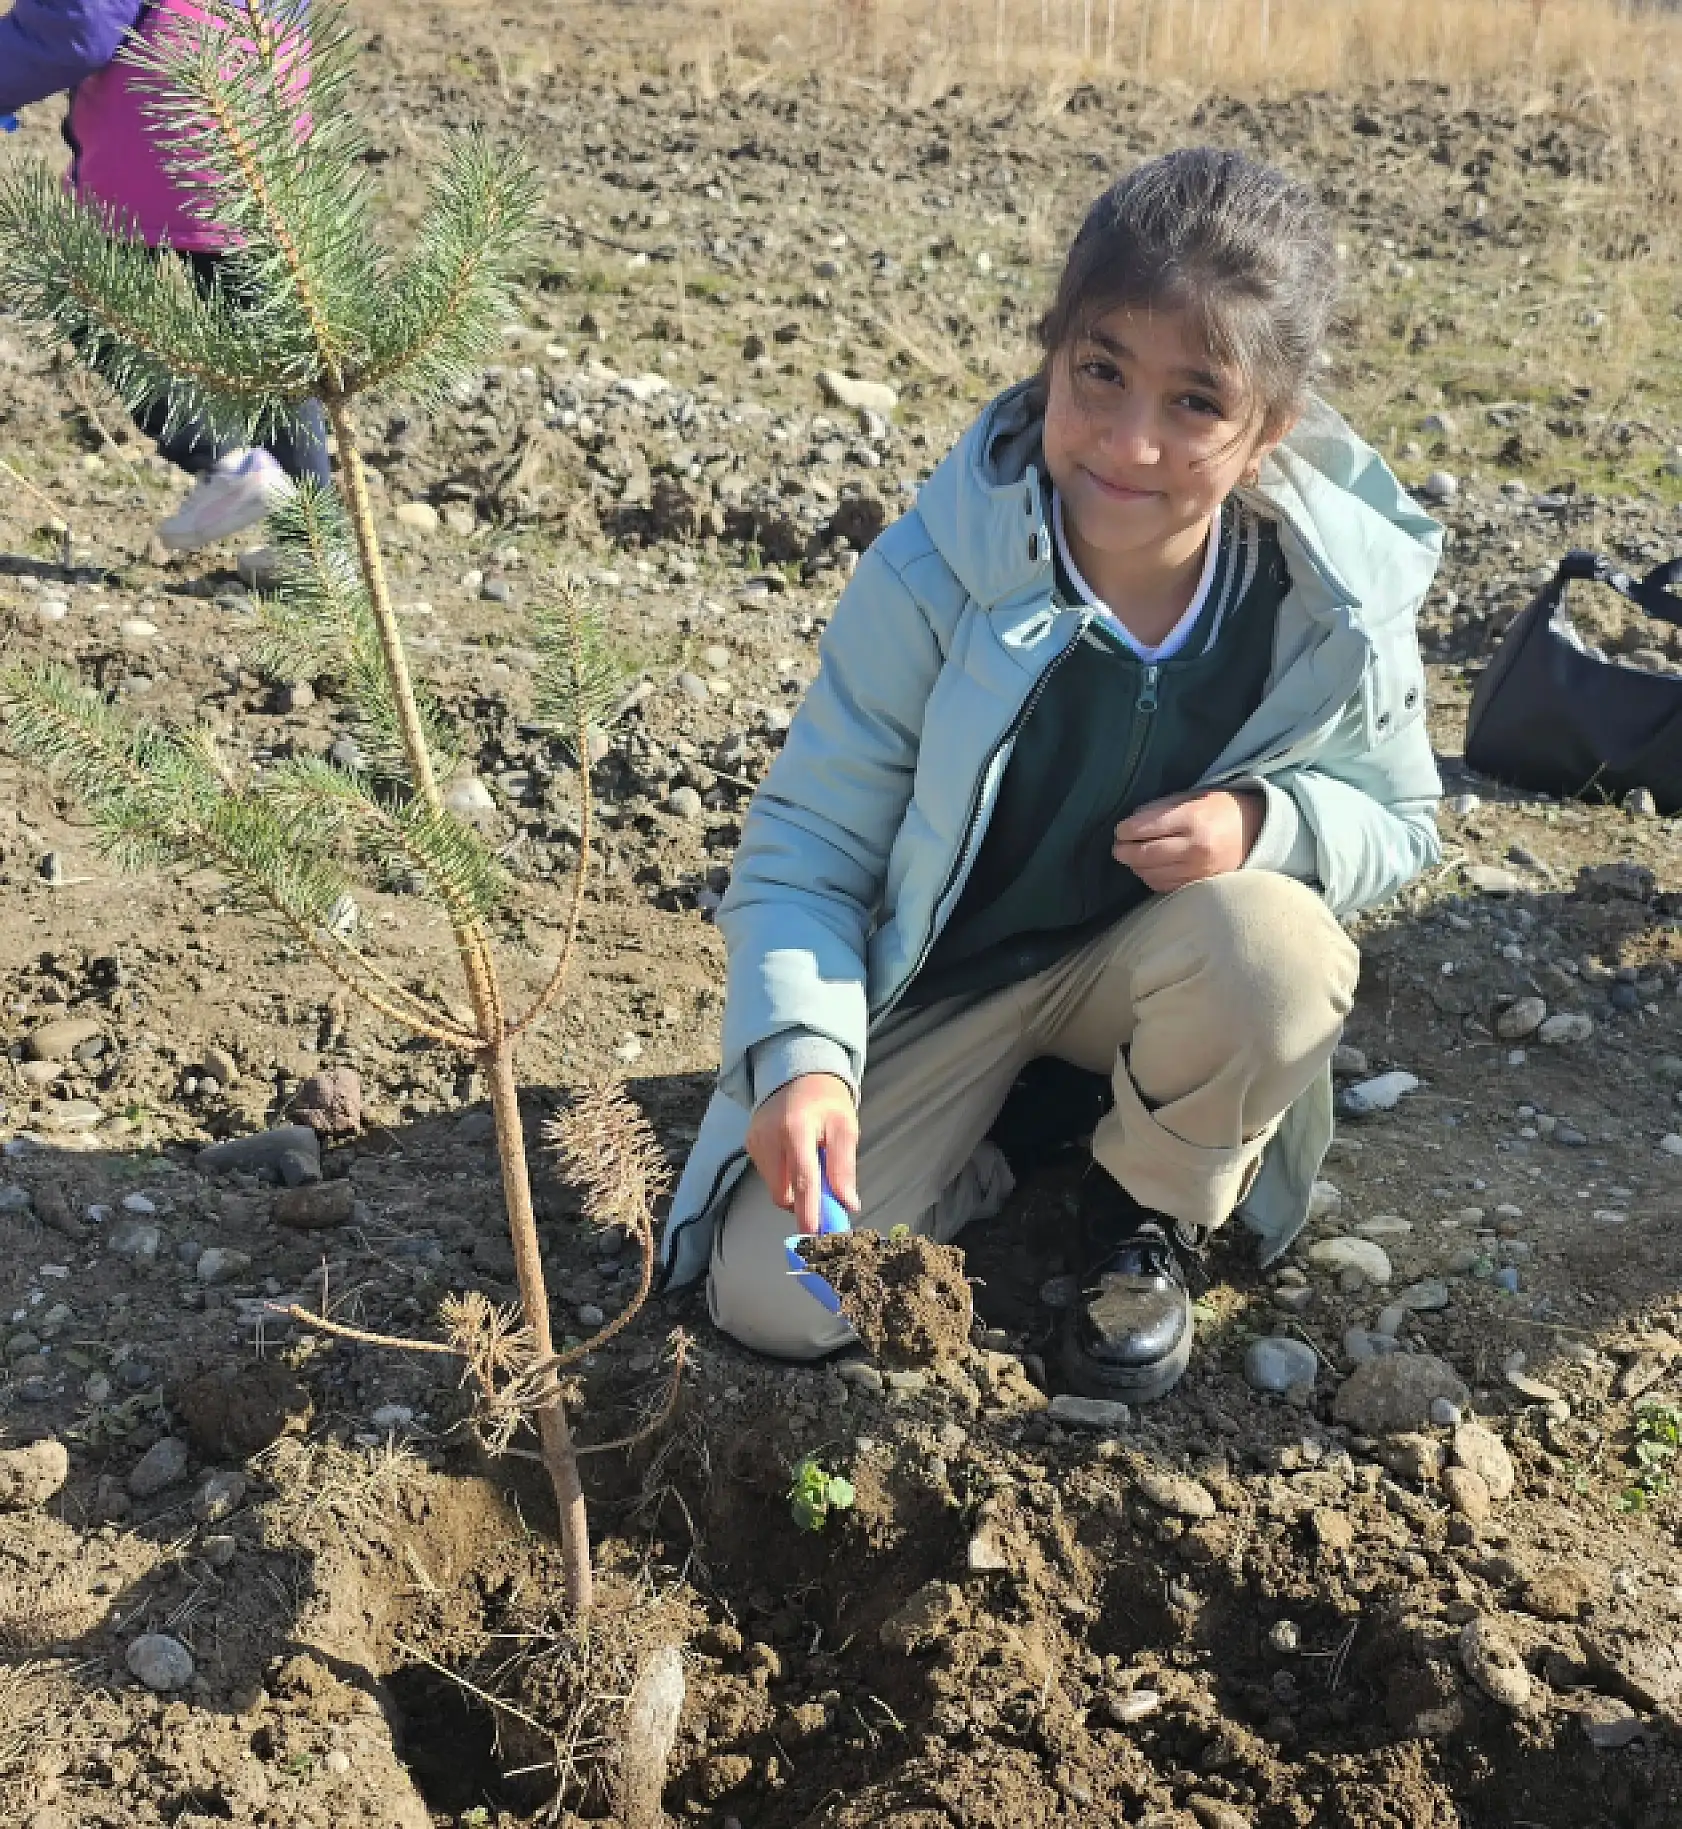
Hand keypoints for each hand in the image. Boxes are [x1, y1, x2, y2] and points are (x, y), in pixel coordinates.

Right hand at [745, 1073, 859, 1235]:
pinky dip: (784, 1176)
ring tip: (810, 1163)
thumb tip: (847, 1204)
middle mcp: (769, 1136)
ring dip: (794, 1188)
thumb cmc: (827, 1101)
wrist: (797, 1073)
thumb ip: (844, 1167)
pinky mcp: (749, 1143)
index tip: (815, 1236)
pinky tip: (795, 1157)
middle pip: (784, 1192)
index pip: (802, 1180)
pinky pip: (768, 1175)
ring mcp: (754, 1140)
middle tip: (826, 1196)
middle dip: (804, 1202)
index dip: (809, 1212)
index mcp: (796, 1129)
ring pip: (775, 1187)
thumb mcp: (845, 1127)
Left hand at [1112, 788, 1264, 892]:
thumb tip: (1129, 823)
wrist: (1255, 830)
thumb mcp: (1190, 797)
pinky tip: (1148, 869)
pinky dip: (1150, 878)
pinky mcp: (1200, 884)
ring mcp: (1198, 869)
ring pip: (1151, 874)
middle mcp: (1195, 847)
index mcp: (1192, 819)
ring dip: (1135, 866)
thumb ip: (1159, 808)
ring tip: (1131, 857)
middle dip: (1124, 851)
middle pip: (1145, 855)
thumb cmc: (1218, 809)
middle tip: (1118, 847)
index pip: (1146, 828)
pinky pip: (1164, 886)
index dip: (1126, 830)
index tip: (1120, 830)